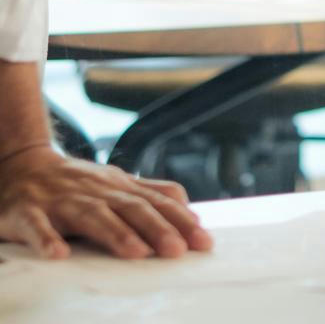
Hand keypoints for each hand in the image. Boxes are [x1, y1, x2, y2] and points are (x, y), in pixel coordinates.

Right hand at [0, 146, 212, 258]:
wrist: (23, 166)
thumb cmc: (77, 184)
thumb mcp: (116, 185)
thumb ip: (150, 195)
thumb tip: (190, 211)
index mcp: (120, 187)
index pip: (157, 202)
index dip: (181, 220)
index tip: (203, 241)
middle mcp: (97, 191)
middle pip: (132, 208)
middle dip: (157, 228)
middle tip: (178, 250)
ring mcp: (63, 200)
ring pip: (92, 215)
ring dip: (115, 233)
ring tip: (137, 252)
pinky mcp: (27, 211)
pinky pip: (36, 226)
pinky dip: (47, 239)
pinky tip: (59, 255)